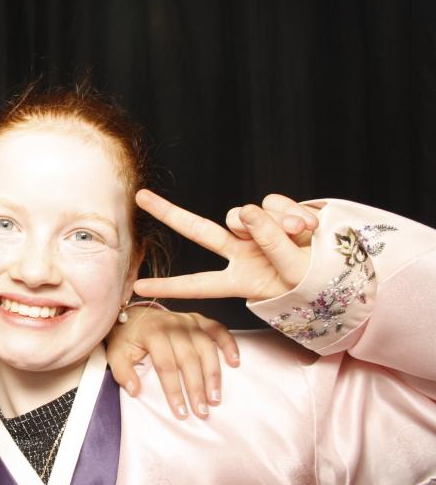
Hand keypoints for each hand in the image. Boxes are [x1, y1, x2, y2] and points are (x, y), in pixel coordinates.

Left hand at [107, 306, 238, 418]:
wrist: (132, 315)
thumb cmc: (126, 337)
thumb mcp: (116, 353)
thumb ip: (123, 372)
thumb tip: (135, 391)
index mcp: (151, 332)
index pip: (165, 365)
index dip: (174, 390)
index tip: (181, 412)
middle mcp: (172, 324)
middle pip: (188, 359)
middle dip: (196, 388)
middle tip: (202, 411)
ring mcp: (187, 320)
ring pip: (206, 347)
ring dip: (213, 374)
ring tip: (215, 397)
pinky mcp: (198, 319)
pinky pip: (218, 329)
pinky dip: (228, 344)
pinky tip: (234, 362)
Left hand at [133, 190, 311, 301]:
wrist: (347, 270)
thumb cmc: (317, 283)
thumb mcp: (293, 275)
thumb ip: (271, 244)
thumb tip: (248, 210)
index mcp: (240, 280)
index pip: (198, 284)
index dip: (170, 287)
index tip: (137, 288)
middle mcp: (242, 252)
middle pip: (200, 231)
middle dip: (170, 213)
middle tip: (139, 197)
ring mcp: (258, 231)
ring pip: (246, 212)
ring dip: (271, 221)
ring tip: (299, 235)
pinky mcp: (276, 213)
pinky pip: (275, 202)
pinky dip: (293, 211)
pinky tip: (307, 225)